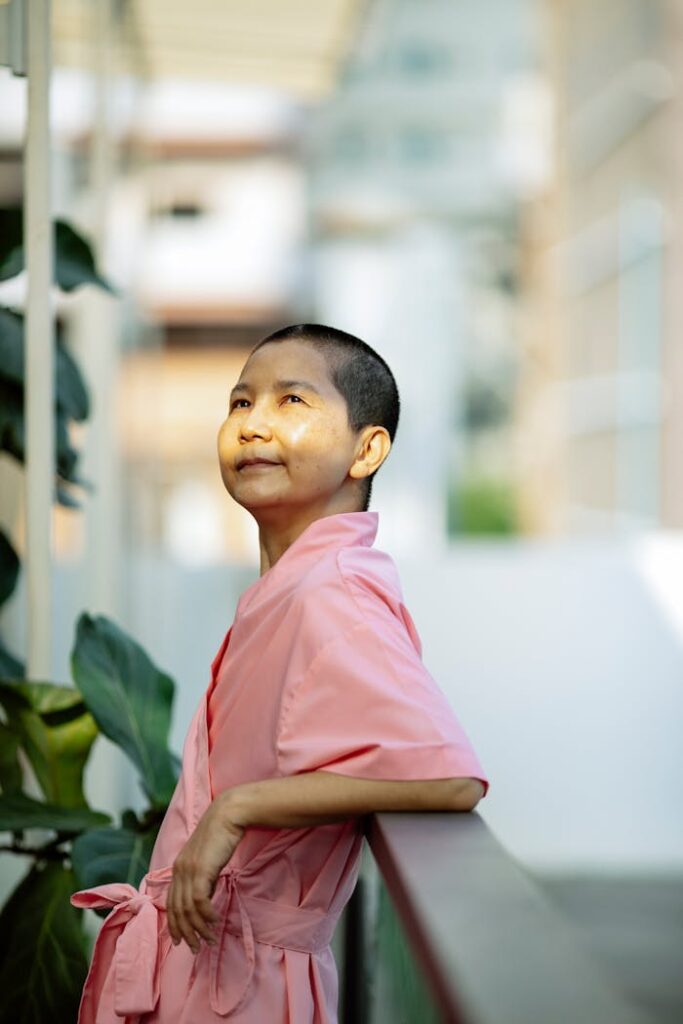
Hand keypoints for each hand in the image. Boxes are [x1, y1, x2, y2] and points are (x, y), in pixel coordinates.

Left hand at [166, 793, 244, 953]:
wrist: (228, 814)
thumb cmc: (222, 835)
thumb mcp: (207, 858)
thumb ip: (202, 876)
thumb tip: (204, 898)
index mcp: (178, 867)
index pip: (170, 903)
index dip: (174, 924)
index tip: (182, 940)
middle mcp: (179, 870)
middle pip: (176, 910)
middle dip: (185, 932)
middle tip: (195, 948)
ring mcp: (188, 870)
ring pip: (187, 909)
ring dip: (198, 928)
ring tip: (208, 939)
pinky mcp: (200, 870)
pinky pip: (199, 901)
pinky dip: (206, 915)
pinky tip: (214, 921)